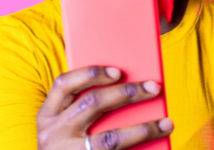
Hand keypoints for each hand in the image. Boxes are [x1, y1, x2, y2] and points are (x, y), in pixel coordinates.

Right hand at [36, 66, 173, 149]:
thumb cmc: (65, 148)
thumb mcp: (61, 127)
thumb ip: (80, 107)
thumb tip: (122, 84)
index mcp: (47, 115)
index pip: (64, 83)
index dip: (90, 73)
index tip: (118, 71)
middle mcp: (54, 134)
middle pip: (93, 104)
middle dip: (126, 93)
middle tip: (153, 88)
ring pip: (112, 138)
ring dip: (143, 128)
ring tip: (166, 122)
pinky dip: (140, 147)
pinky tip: (157, 142)